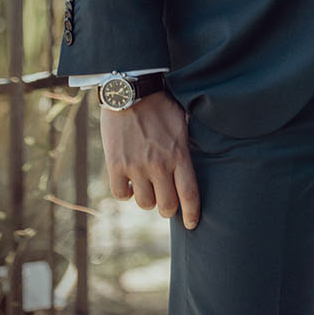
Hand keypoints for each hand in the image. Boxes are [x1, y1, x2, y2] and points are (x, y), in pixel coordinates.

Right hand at [100, 90, 200, 228]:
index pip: (190, 194)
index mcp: (179, 155)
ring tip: (148, 187)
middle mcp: (159, 165)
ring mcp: (137, 167)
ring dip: (147, 199)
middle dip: (169, 209)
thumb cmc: (160, 103)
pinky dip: (126, 193)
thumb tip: (197, 154)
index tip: (193, 224)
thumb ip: (187, 143)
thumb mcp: (182, 120)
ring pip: (144, 204)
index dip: (193, 214)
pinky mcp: (116, 165)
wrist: (129, 91)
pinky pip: (121, 194)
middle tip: (167, 202)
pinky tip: (130, 183)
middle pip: (167, 206)